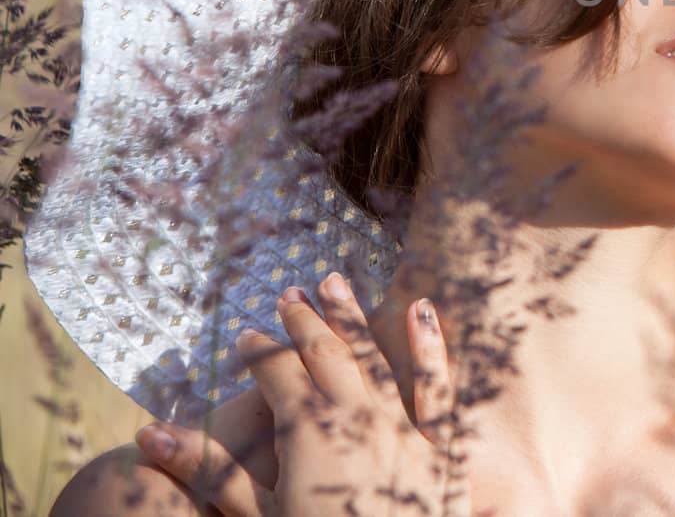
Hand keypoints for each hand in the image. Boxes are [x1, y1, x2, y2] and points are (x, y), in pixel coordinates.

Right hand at [134, 272, 465, 516]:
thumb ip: (210, 472)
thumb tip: (148, 436)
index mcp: (308, 433)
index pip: (278, 374)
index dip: (260, 353)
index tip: (246, 338)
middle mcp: (357, 419)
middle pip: (326, 353)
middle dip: (304, 321)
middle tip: (289, 295)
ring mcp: (404, 429)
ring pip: (376, 359)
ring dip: (353, 319)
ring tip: (335, 284)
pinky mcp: (442, 448)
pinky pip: (438, 387)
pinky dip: (429, 345)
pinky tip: (422, 310)